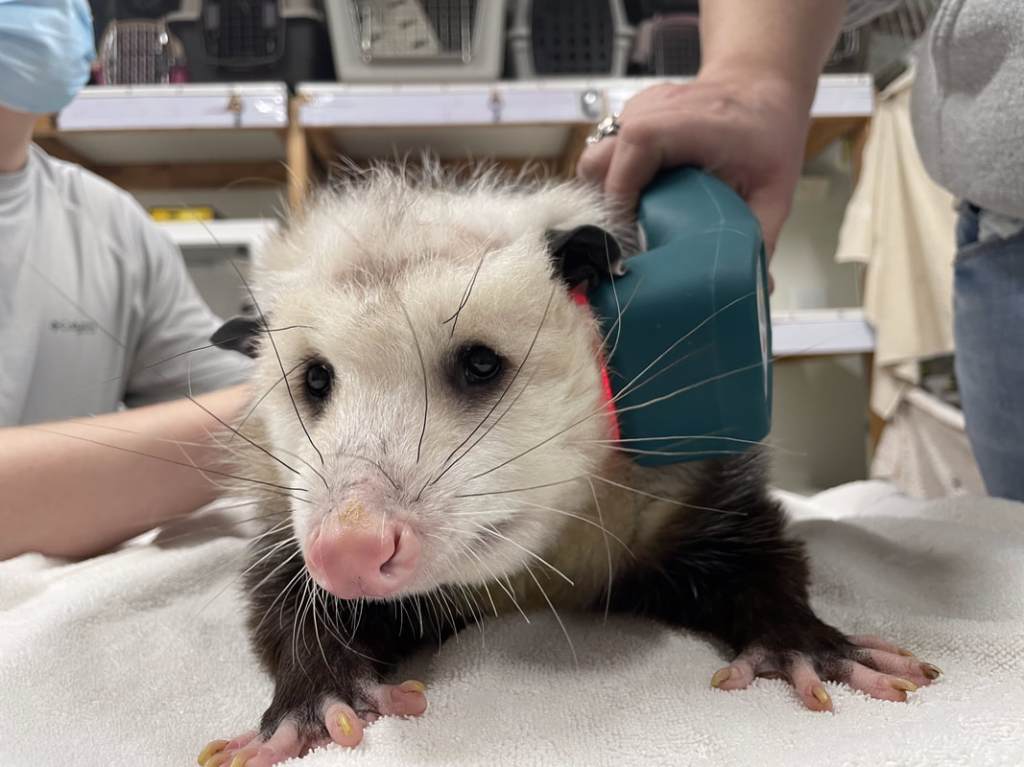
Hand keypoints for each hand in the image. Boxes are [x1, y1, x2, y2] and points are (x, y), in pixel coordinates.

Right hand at [577, 72, 810, 255]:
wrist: (760, 88)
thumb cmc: (769, 137)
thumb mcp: (774, 190)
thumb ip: (761, 237)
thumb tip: (756, 291)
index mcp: (695, 121)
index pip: (638, 143)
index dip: (623, 192)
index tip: (628, 237)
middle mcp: (656, 108)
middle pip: (600, 159)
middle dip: (608, 206)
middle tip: (630, 239)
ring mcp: (637, 110)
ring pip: (595, 159)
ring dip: (606, 196)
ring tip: (631, 223)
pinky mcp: (627, 118)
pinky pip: (604, 156)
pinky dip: (613, 183)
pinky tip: (638, 201)